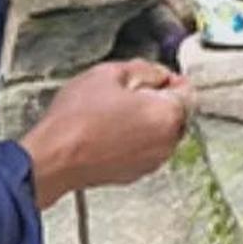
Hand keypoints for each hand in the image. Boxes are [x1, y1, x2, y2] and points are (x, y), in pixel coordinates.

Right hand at [20, 60, 190, 208]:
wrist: (53, 158)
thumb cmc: (77, 119)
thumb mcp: (110, 73)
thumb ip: (145, 69)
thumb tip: (159, 75)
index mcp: (167, 115)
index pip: (188, 90)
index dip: (169, 78)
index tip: (154, 76)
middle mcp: (167, 142)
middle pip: (176, 113)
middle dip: (158, 100)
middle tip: (128, 92)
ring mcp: (152, 161)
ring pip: (160, 132)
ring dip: (146, 121)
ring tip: (113, 113)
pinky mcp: (135, 174)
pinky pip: (144, 149)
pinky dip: (134, 139)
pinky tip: (108, 131)